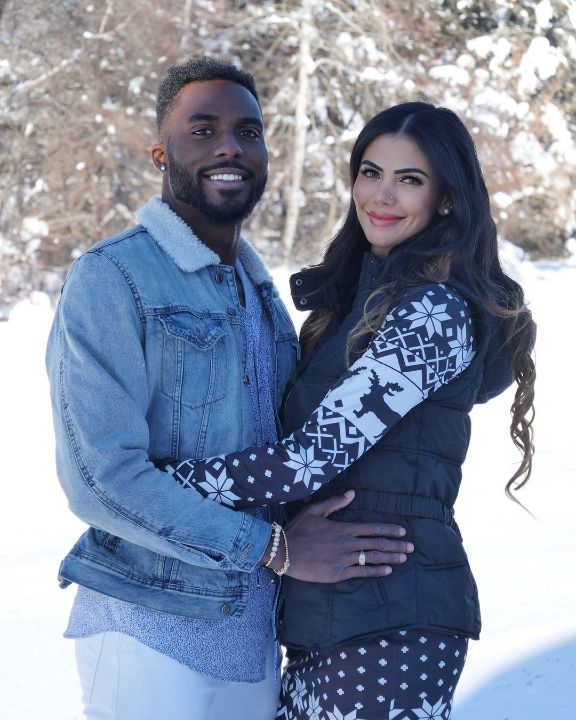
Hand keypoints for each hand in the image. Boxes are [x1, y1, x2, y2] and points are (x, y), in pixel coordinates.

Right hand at [284, 490, 413, 582]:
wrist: (284, 552)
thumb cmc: (298, 530)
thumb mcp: (315, 510)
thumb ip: (335, 502)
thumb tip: (352, 493)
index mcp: (343, 528)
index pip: (372, 528)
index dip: (389, 530)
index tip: (403, 532)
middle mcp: (347, 544)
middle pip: (377, 543)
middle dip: (396, 545)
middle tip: (411, 547)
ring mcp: (343, 560)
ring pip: (372, 558)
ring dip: (390, 557)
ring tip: (404, 558)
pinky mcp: (338, 574)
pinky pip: (361, 572)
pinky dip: (376, 571)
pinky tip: (387, 570)